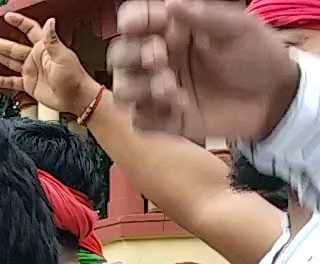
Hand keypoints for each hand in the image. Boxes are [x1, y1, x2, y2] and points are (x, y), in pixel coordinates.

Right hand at [0, 14, 102, 115]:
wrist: (76, 98)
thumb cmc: (73, 77)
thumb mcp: (62, 56)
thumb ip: (52, 40)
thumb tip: (50, 22)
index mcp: (44, 48)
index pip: (30, 30)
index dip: (19, 23)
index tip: (8, 17)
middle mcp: (36, 58)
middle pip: (13, 47)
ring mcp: (31, 71)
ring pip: (10, 61)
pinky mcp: (29, 84)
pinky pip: (11, 81)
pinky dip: (1, 81)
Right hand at [108, 0, 301, 140]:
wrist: (275, 98)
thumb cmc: (258, 56)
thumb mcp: (238, 27)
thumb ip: (203, 15)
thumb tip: (169, 4)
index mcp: (174, 29)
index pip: (136, 19)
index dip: (130, 21)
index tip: (136, 26)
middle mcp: (160, 57)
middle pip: (119, 55)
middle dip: (133, 57)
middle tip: (160, 60)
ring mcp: (159, 89)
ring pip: (122, 89)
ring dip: (140, 89)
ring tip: (171, 91)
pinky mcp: (164, 119)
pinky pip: (138, 120)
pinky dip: (151, 116)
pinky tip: (179, 110)